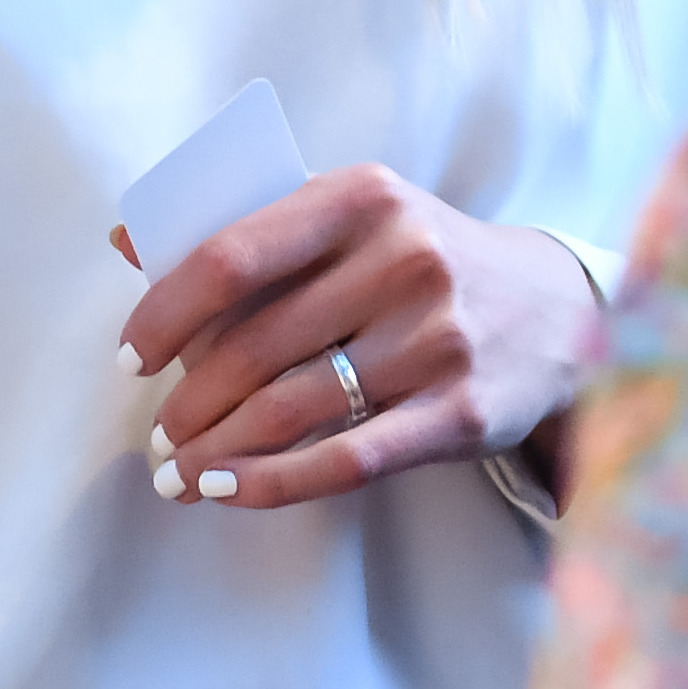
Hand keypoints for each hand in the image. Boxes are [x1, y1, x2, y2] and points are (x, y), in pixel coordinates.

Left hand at [116, 168, 610, 513]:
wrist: (560, 312)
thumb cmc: (425, 262)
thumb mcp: (355, 219)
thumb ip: (253, 228)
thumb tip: (128, 237)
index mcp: (363, 198)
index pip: (231, 256)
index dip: (164, 314)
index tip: (132, 356)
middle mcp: (404, 261)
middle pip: (253, 346)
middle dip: (187, 402)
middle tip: (157, 435)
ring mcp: (437, 340)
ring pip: (290, 408)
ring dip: (214, 451)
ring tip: (178, 472)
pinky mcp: (460, 413)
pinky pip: (346, 461)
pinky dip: (272, 483)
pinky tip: (226, 490)